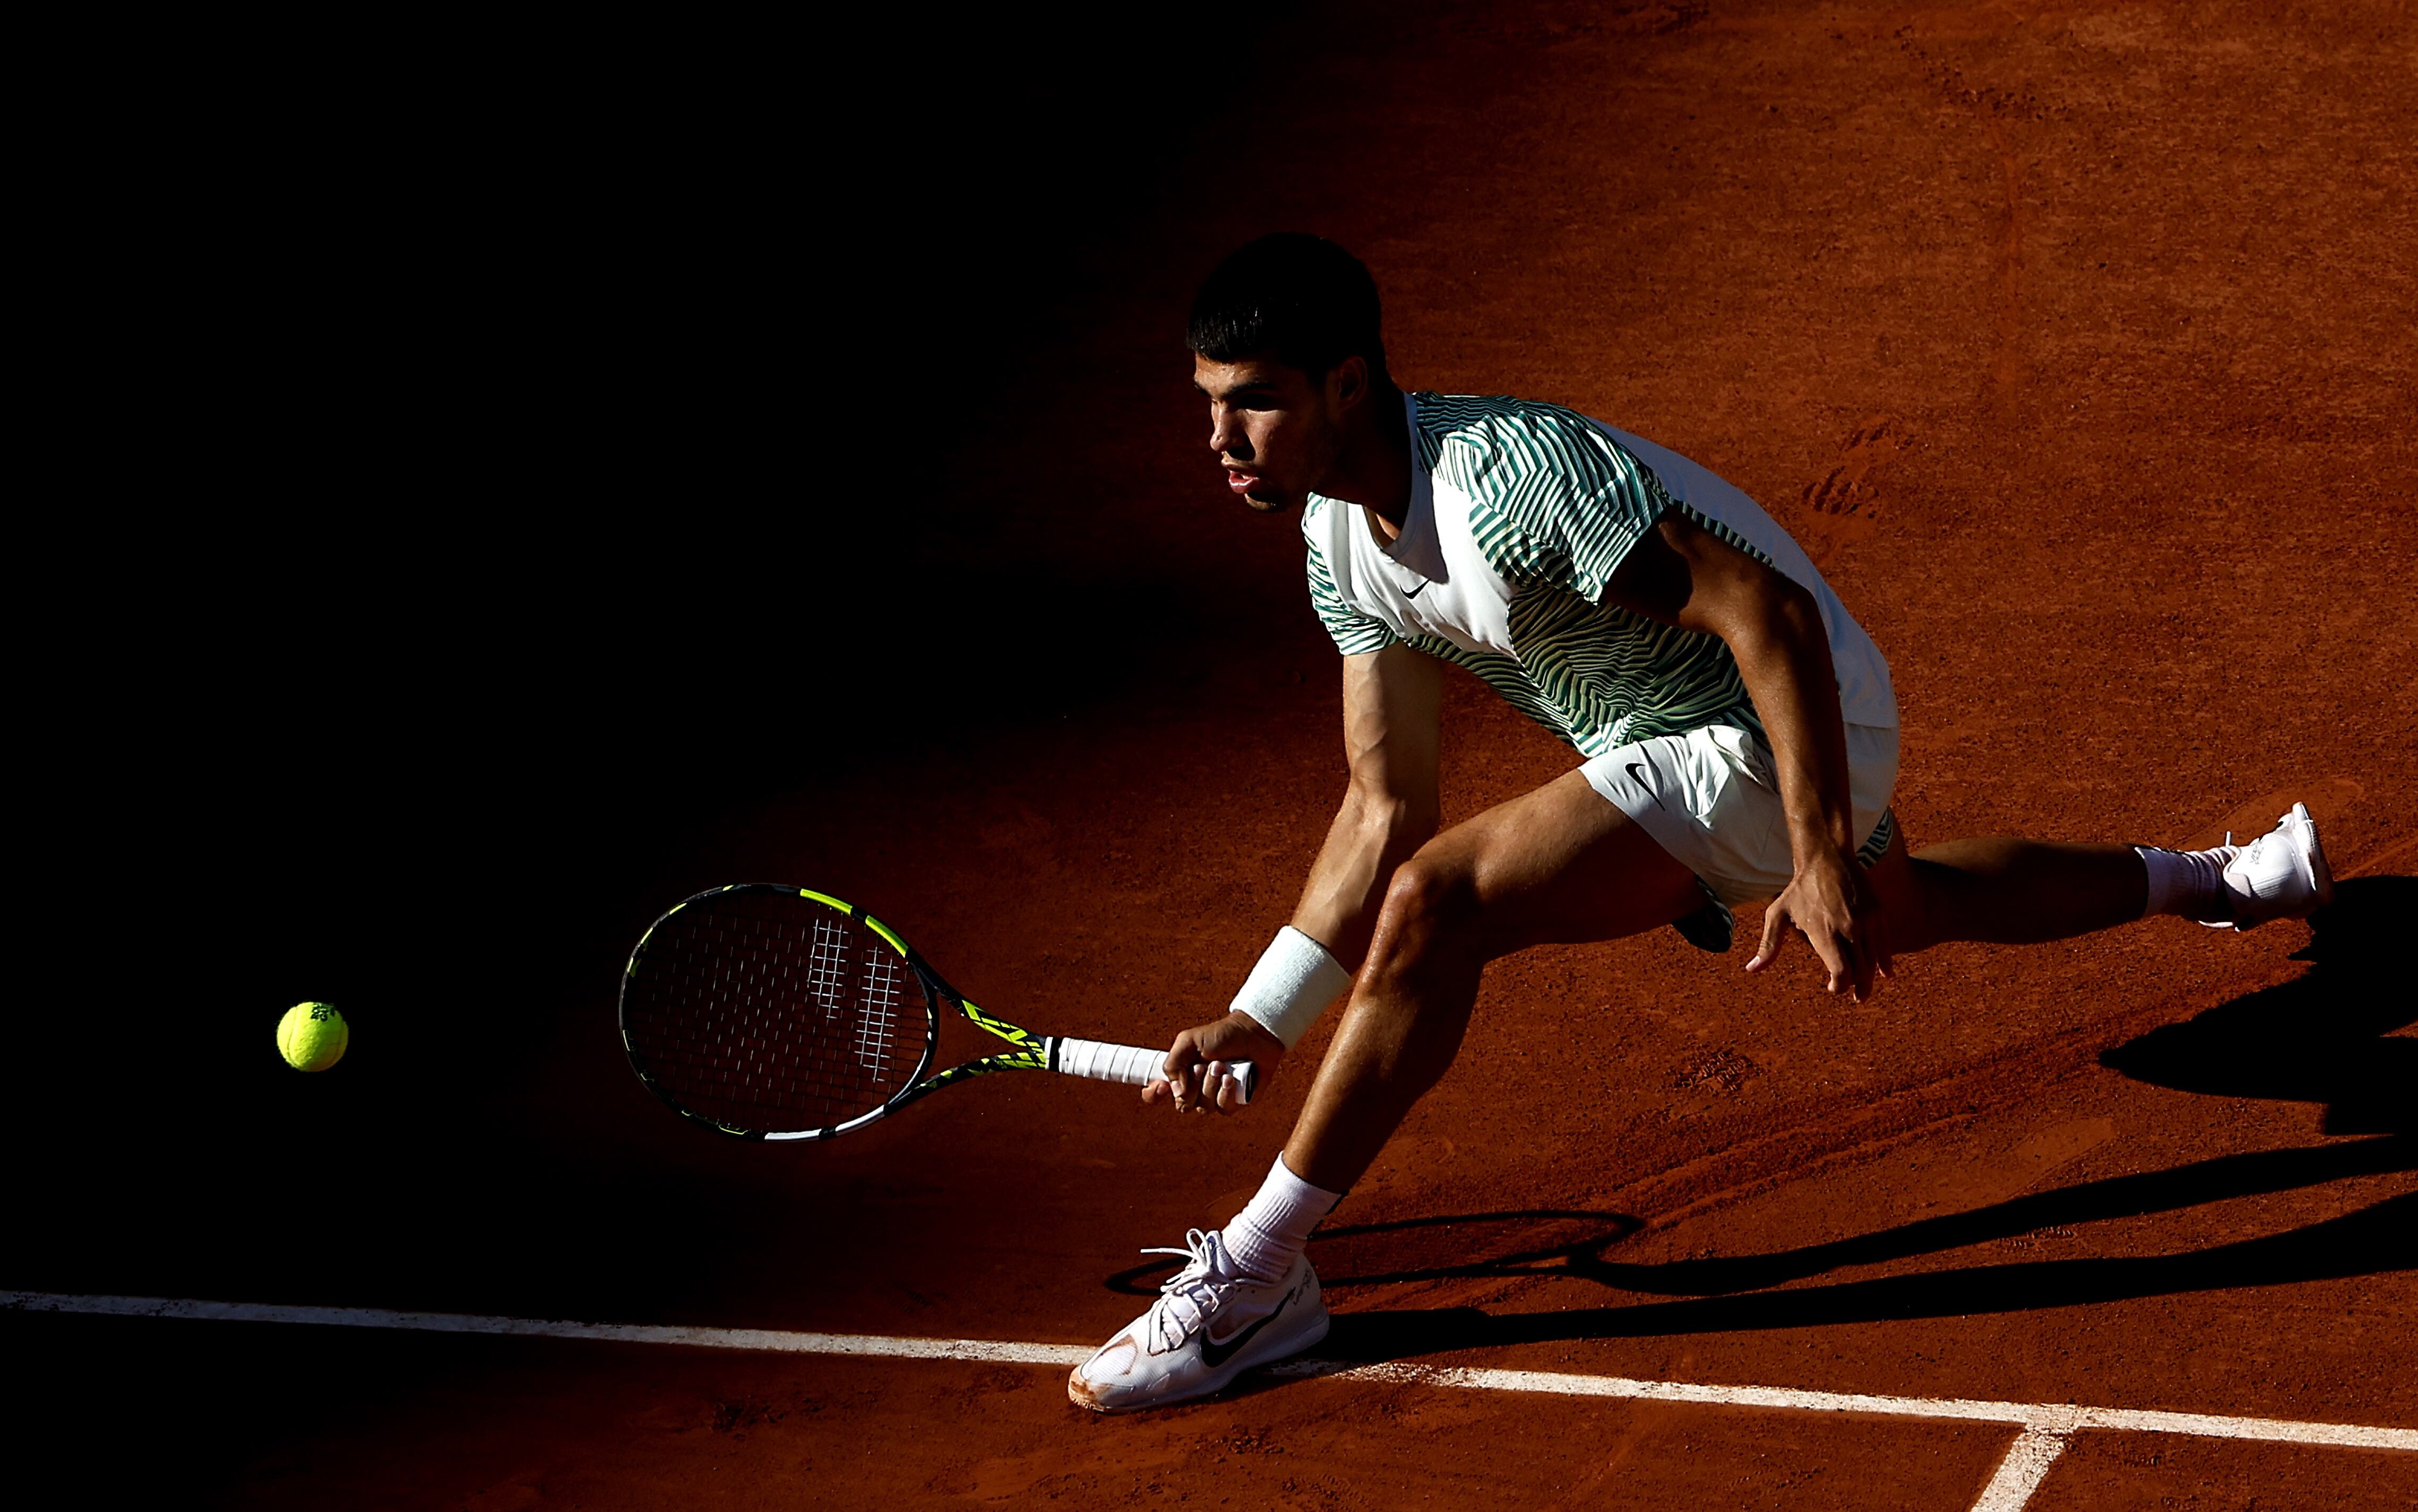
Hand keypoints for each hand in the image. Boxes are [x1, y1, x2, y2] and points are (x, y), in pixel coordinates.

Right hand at [1141, 1011, 1285, 1113]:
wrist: (1253, 1034)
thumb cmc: (1221, 1035)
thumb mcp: (1189, 1040)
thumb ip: (1173, 1062)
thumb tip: (1175, 1091)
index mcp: (1180, 1075)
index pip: (1156, 1094)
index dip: (1152, 1095)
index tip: (1160, 1087)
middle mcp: (1194, 1089)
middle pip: (1182, 1105)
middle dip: (1193, 1084)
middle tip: (1203, 1065)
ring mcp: (1214, 1098)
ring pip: (1203, 1107)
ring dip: (1211, 1085)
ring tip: (1221, 1066)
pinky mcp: (1233, 1103)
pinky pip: (1223, 1110)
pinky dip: (1226, 1093)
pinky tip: (1231, 1079)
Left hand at [1746, 845, 1891, 1000]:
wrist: (1826, 858)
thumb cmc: (1798, 889)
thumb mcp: (1777, 915)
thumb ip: (1768, 945)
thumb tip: (1751, 970)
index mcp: (1823, 932)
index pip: (1841, 972)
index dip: (1839, 987)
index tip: (1833, 989)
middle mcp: (1848, 928)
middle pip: (1861, 971)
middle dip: (1858, 988)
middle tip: (1856, 997)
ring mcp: (1866, 920)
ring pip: (1874, 960)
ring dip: (1871, 977)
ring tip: (1865, 989)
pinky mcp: (1878, 912)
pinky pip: (1885, 944)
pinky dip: (1885, 961)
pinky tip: (1884, 972)